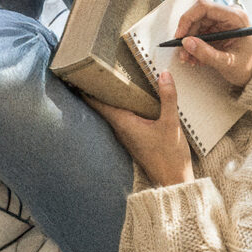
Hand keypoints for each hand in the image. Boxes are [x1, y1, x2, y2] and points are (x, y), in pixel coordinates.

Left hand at [85, 71, 194, 186]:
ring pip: (114, 112)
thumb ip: (168, 97)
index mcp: (124, 124)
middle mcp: (121, 130)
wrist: (173, 181)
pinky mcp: (134, 139)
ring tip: (109, 79)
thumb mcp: (171, 123)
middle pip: (104, 106)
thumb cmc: (170, 156)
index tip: (79, 76)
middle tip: (93, 70)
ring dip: (111, 98)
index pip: (98, 104)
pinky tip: (130, 99)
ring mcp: (126, 136)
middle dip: (98, 90)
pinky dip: (123, 106)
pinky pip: (124, 118)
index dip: (87, 90)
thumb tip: (163, 74)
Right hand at [175, 0, 251, 86]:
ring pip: (194, 26)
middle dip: (186, 36)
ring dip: (188, 43)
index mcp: (235, 17)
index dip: (187, 19)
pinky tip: (195, 57)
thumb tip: (186, 43)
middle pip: (196, 17)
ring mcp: (221, 21)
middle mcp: (227, 15)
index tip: (180, 36)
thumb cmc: (248, 65)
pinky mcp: (215, 29)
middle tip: (183, 53)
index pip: (204, 7)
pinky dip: (192, 46)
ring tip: (189, 59)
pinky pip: (197, 33)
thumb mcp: (228, 63)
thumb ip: (207, 54)